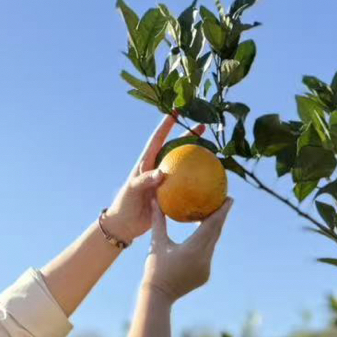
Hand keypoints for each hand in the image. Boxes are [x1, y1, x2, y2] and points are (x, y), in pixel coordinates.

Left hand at [102, 112, 205, 244]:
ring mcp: (164, 181)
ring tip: (212, 152)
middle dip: (189, 135)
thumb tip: (162, 173)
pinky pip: (185, 186)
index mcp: (146, 162)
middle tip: (204, 127)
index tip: (177, 110)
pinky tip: (210, 184)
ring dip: (196, 159)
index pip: (158, 138)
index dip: (167, 123)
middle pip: (175, 147)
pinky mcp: (169, 194)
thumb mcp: (132, 190)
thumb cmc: (125, 205)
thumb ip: (144, 180)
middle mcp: (157, 168)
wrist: (125, 226)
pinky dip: (196, 184)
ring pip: (183, 166)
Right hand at [141, 192, 232, 303]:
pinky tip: (203, 238)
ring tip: (214, 216)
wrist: (158, 296)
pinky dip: (206, 245)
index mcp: (193, 249)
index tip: (229, 198)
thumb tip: (155, 201)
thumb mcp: (157, 243)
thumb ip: (159, 221)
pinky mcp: (205, 275)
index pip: (212, 225)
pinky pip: (207, 256)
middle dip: (222, 217)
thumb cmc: (154, 269)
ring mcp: (206, 268)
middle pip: (216, 233)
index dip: (222, 211)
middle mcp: (204, 258)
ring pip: (212, 244)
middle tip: (226, 201)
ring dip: (214, 231)